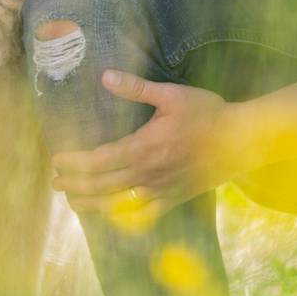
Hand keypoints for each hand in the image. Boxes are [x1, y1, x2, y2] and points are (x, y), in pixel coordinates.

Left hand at [51, 71, 235, 213]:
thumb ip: (136, 88)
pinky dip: (123, 220)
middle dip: (75, 185)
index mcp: (144, 147)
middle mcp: (149, 174)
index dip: (74, 163)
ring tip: (73, 202)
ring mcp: (161, 190)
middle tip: (55, 183)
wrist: (242, 140)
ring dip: (92, 204)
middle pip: (102, 185)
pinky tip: (112, 218)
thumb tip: (105, 76)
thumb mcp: (171, 94)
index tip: (56, 160)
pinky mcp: (175, 198)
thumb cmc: (207, 113)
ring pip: (118, 204)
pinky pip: (144, 215)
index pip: (98, 160)